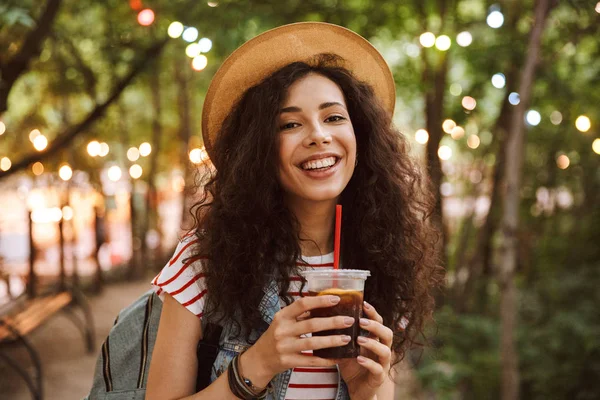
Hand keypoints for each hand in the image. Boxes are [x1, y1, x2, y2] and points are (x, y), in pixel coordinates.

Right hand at [240, 295, 355, 387]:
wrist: (259, 359)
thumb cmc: (275, 336)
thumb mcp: (283, 321)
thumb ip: (300, 314)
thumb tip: (324, 304)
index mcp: (282, 316)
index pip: (302, 304)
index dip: (320, 301)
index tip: (337, 299)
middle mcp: (282, 330)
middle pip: (311, 324)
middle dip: (333, 322)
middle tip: (349, 320)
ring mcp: (285, 347)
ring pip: (313, 343)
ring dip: (332, 341)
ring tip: (347, 338)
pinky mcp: (288, 361)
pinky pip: (311, 361)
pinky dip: (325, 360)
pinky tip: (337, 358)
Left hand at [337, 301, 393, 399]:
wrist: (356, 388)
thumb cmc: (351, 365)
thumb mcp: (346, 347)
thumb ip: (341, 335)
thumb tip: (324, 318)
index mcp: (375, 340)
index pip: (379, 322)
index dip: (373, 313)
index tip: (363, 304)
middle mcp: (382, 350)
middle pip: (387, 334)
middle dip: (375, 326)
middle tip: (361, 321)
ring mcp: (383, 364)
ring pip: (385, 351)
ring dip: (372, 344)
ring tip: (359, 339)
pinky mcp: (379, 377)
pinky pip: (377, 369)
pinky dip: (369, 363)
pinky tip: (359, 358)